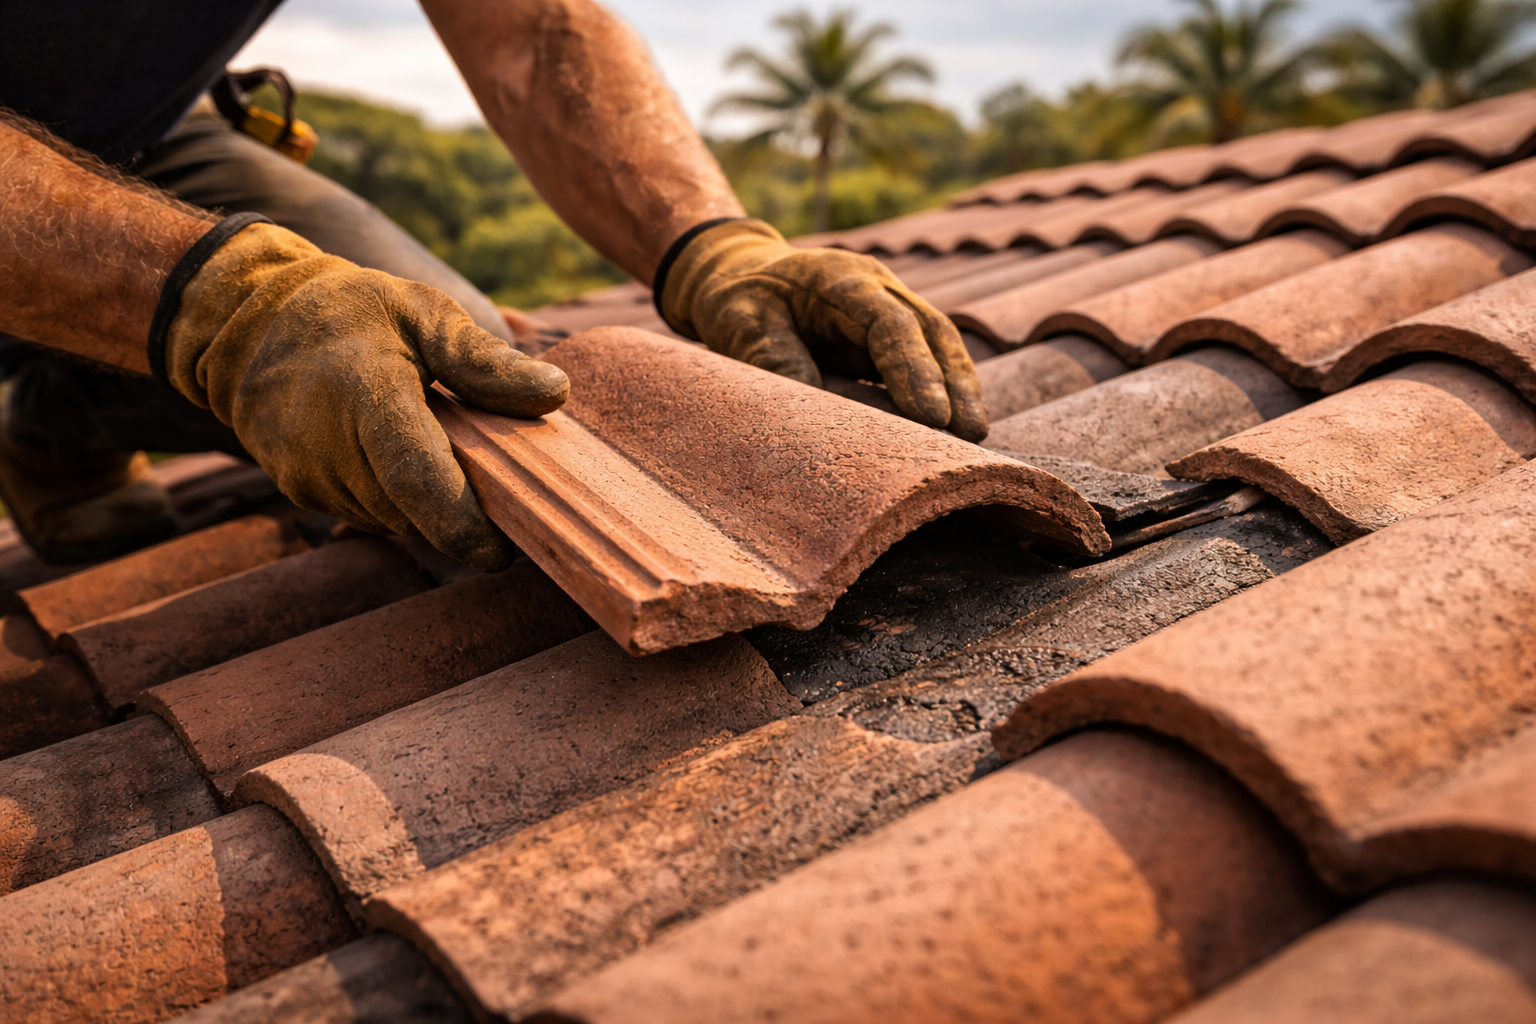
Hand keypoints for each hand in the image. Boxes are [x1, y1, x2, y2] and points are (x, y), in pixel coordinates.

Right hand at [164, 222, 568, 570]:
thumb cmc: (353, 312)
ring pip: (395, 520)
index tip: (503, 552)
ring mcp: (307, 477)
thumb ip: (485, 361)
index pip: (418, 479)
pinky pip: (370, 515)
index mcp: (366, 395)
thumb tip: (556, 393)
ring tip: (436, 444)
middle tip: (489, 467)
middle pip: (415, 511)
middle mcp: (328, 448)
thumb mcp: (424, 312)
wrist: (249, 324)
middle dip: (459, 506)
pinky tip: (400, 455)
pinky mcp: (300, 492)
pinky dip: (397, 498)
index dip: (463, 525)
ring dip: (427, 501)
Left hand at [657, 219, 988, 440]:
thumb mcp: (738, 322)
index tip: (932, 417)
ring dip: (960, 387)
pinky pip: (926, 357)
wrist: (740, 272)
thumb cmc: (738, 298)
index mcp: (839, 277)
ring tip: (976, 436)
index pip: (889, 322)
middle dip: (954, 382)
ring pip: (939, 342)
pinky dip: (944, 388)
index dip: (914, 369)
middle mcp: (876, 286)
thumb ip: (773, 357)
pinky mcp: (889, 332)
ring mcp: (889, 305)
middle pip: (930, 330)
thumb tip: (817, 411)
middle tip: (971, 433)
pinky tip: (956, 426)